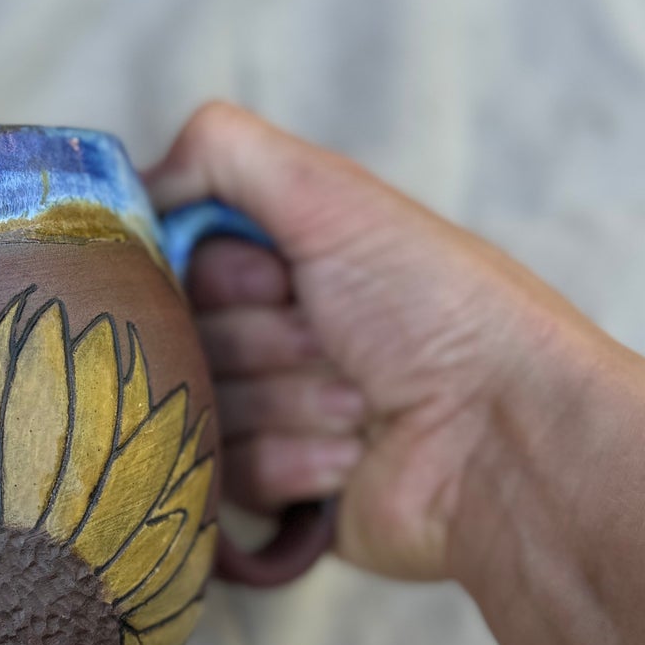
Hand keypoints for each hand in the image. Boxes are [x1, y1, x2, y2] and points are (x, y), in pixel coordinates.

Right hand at [145, 101, 599, 583]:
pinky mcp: (284, 493)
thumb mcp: (332, 197)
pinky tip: (353, 456)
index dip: (223, 273)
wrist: (504, 443)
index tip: (276, 279)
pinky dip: (292, 462)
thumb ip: (224, 152)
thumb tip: (140, 180)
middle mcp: (285, 330)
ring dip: (284, 402)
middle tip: (328, 342)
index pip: (185, 260)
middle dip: (258, 341)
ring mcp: (281, 414)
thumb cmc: (436, 311)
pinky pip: (227, 476)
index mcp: (299, 258)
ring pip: (205, 408)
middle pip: (188, 337)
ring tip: (359, 405)